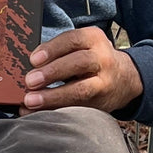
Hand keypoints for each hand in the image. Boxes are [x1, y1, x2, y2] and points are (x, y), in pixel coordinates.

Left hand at [22, 28, 142, 115]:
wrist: (125, 79)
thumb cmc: (92, 60)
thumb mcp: (82, 46)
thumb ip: (58, 52)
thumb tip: (27, 67)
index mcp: (94, 39)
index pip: (73, 40)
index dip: (53, 49)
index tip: (33, 60)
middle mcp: (103, 59)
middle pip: (79, 63)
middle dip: (52, 72)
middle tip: (30, 81)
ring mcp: (104, 83)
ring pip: (81, 90)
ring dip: (53, 96)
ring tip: (32, 101)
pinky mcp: (101, 104)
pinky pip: (78, 108)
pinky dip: (56, 111)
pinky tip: (39, 113)